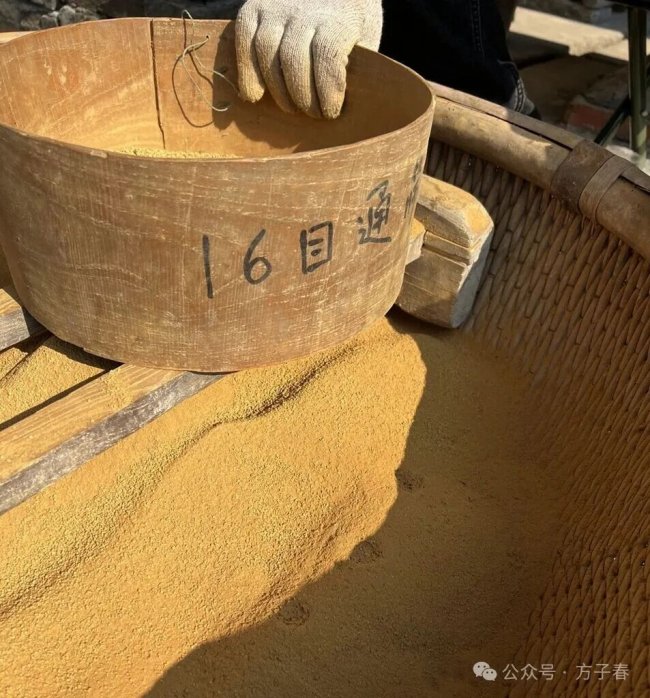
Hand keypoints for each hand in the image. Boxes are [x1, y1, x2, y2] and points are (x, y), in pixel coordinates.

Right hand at [235, 0, 382, 118]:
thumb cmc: (349, 22)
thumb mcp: (365, 39)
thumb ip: (356, 67)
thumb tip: (348, 108)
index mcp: (337, 18)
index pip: (327, 57)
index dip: (327, 92)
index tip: (331, 112)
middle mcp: (304, 10)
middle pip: (293, 59)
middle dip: (302, 96)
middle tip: (311, 114)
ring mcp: (276, 7)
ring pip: (266, 52)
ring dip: (276, 90)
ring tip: (290, 107)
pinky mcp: (255, 7)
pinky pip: (245, 41)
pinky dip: (246, 71)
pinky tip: (254, 95)